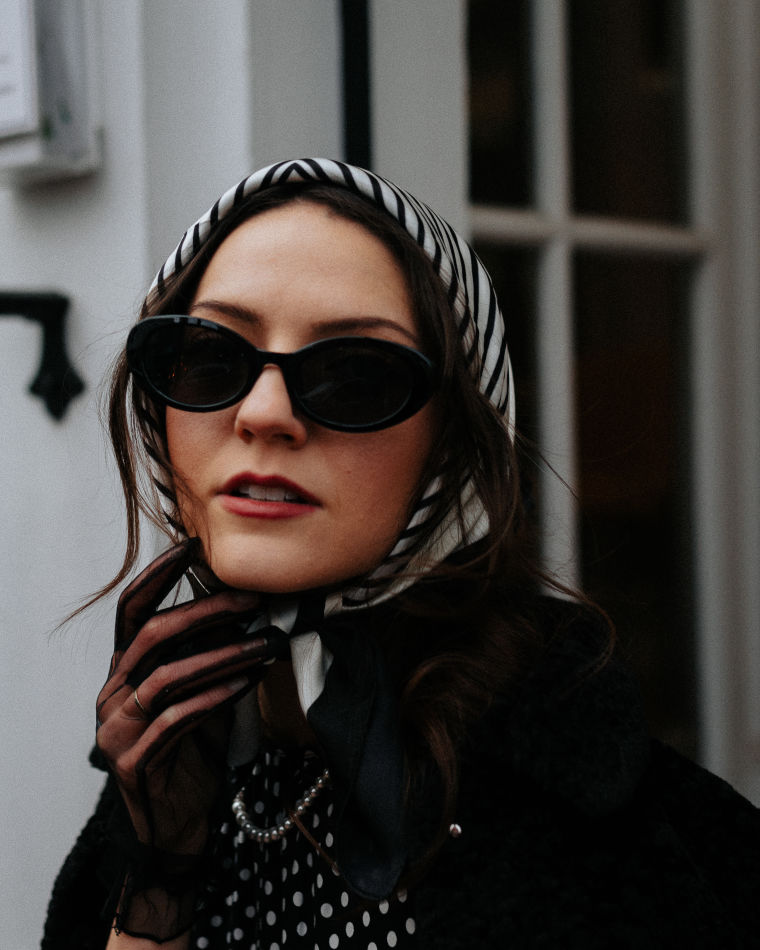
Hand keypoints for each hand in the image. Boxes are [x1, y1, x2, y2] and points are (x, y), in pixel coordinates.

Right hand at [96, 539, 277, 855]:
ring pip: (167, 676)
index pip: (131, 611)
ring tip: (263, 644)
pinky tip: (245, 684)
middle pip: (151, 636)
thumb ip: (210, 655)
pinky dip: (213, 697)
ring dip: (220, 655)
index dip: (158, 576)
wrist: (178, 823)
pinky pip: (175, 719)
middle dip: (202, 611)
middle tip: (249, 599)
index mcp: (125, 671)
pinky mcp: (134, 761)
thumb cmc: (192, 750)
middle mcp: (113, 693)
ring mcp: (118, 728)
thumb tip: (248, 607)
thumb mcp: (201, 693)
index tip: (191, 546)